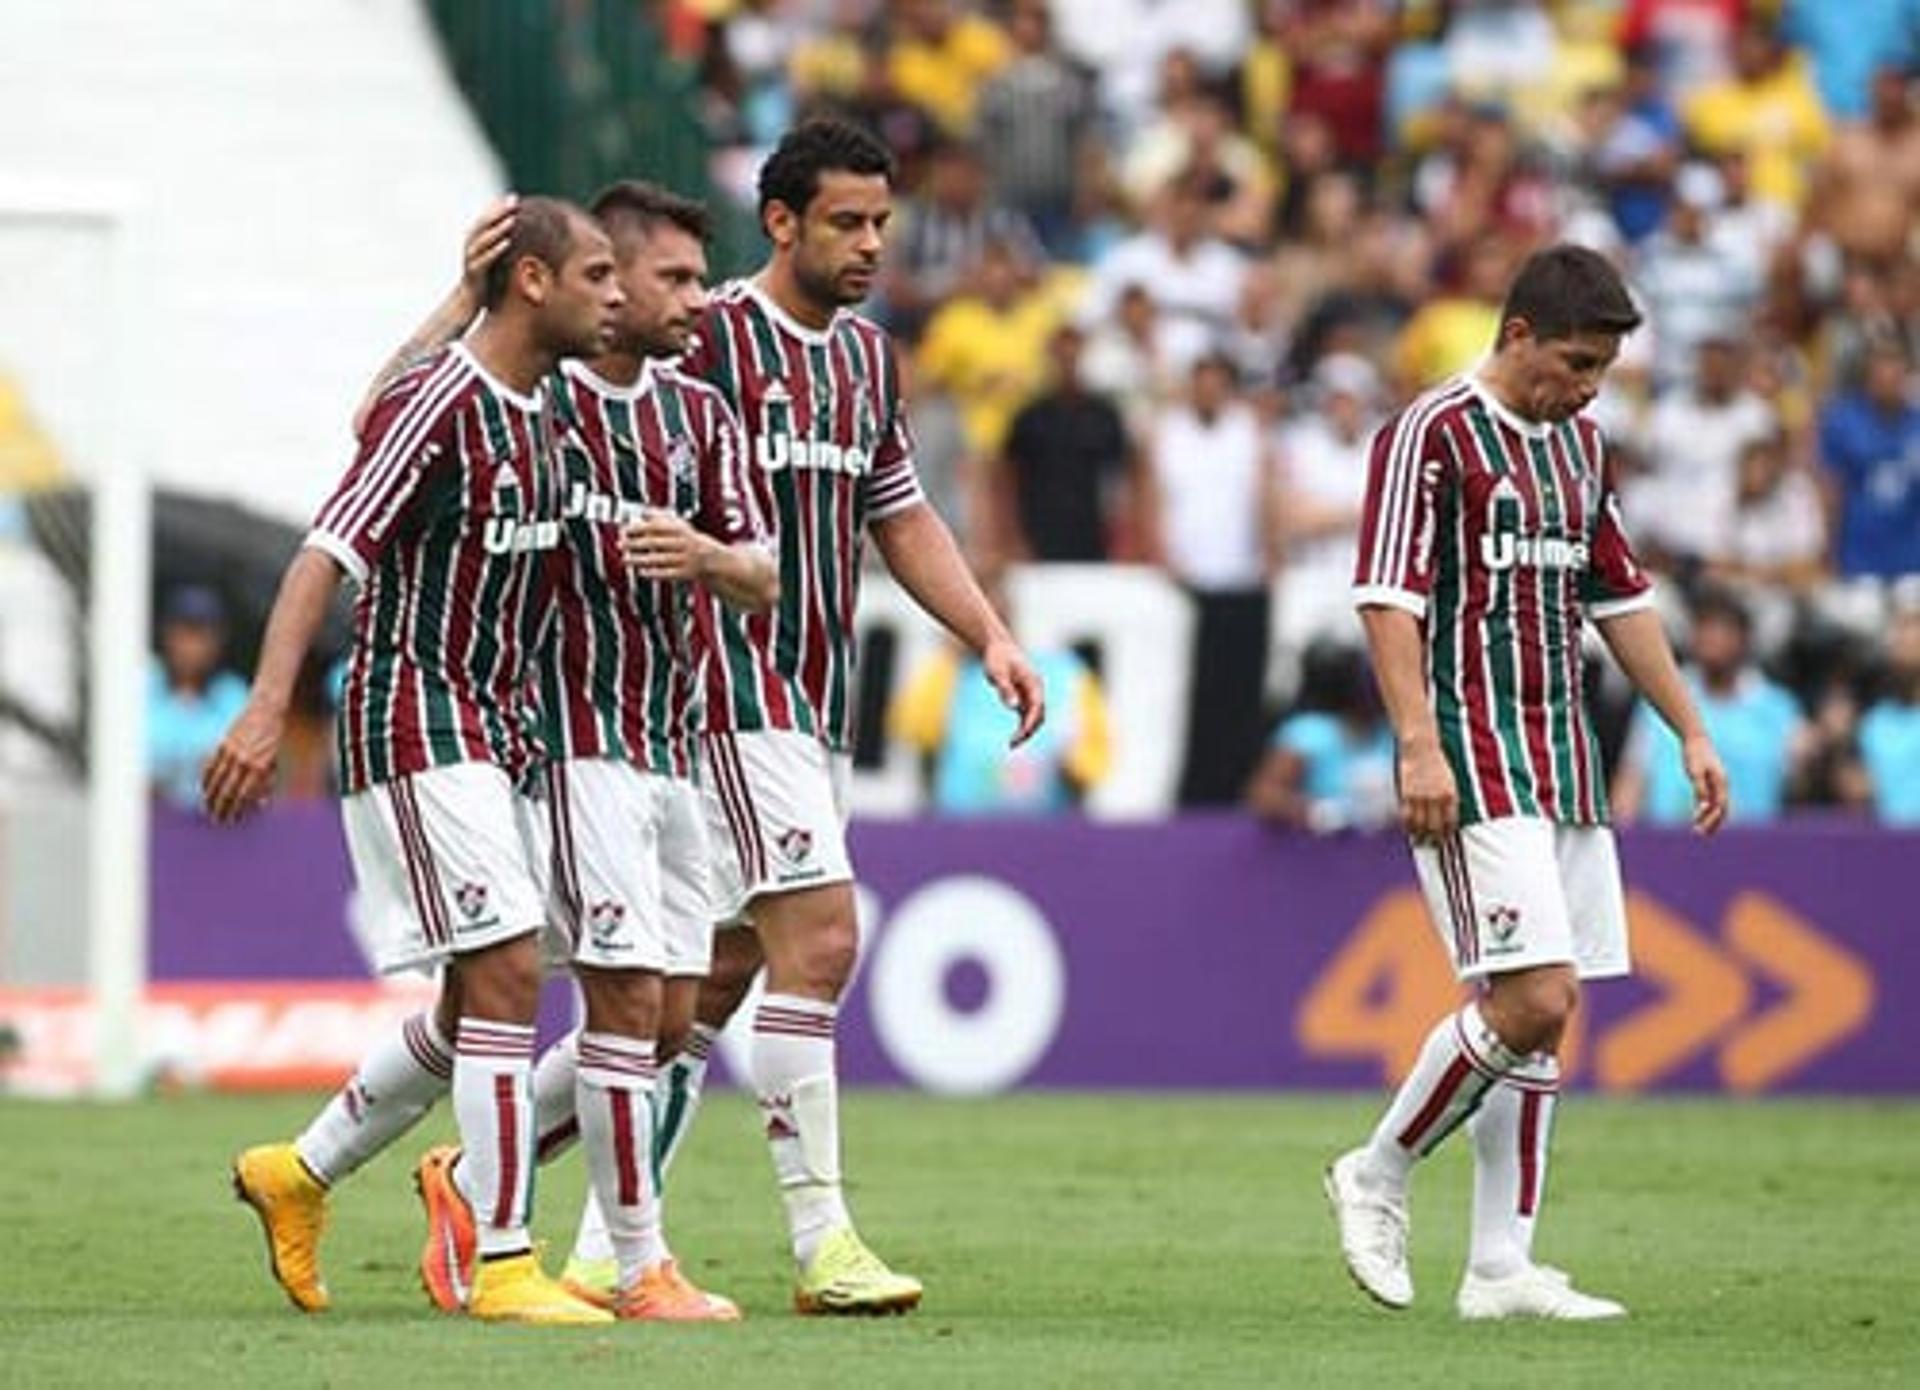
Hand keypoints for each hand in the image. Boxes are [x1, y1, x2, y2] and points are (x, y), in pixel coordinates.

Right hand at [201, 700, 284, 824]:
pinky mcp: (222, 744)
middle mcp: (245, 761)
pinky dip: (206, 779)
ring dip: (211, 797)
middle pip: (229, 791)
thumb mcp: (275, 763)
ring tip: (208, 809)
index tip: (233, 820)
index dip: (238, 810)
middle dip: (222, 808)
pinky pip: (211, 766)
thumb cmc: (272, 741)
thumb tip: (259, 805)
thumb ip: (267, 784)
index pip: (245, 795)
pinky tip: (204, 790)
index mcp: (261, 767)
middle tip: (217, 820)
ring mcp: (232, 752)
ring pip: (217, 780)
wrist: (265, 711)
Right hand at [460, 194, 518, 306]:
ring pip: (483, 240)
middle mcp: (470, 246)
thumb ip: (496, 245)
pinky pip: (485, 259)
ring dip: (498, 228)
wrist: (467, 301)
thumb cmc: (482, 278)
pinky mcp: (474, 273)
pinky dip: (496, 249)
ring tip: (512, 219)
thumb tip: (514, 233)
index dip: (498, 207)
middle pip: (483, 224)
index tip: (514, 197)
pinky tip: (507, 242)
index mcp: (473, 240)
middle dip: (498, 212)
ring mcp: (471, 259)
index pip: (485, 219)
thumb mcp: (489, 258)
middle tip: (514, 202)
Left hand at [620, 511, 710, 580]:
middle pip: (655, 542)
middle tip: (620, 544)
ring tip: (625, 559)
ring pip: (659, 559)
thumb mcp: (678, 525)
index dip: (639, 528)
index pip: (656, 526)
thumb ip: (660, 517)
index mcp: (680, 529)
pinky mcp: (686, 573)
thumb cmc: (688, 540)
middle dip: (636, 543)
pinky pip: (667, 573)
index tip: (624, 530)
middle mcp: (683, 543)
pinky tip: (640, 571)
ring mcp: (685, 559)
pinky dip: (653, 573)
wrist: (711, 559)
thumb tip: (642, 512)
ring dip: (640, 560)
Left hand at [982, 637, 1045, 746]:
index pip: (1037, 706)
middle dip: (1029, 731)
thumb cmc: (997, 658)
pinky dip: (1022, 728)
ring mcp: (1031, 694)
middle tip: (1013, 744)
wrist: (997, 648)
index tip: (1021, 734)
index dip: (1031, 721)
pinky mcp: (1024, 698)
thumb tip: (1013, 706)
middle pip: (1039, 715)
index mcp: (1034, 683)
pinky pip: (1026, 717)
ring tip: (1012, 745)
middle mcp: (1036, 690)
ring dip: (1026, 732)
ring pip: (1034, 718)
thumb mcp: (998, 672)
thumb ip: (1005, 689)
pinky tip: (1013, 739)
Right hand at [1397, 737, 1457, 843]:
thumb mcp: (1448, 779)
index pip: (1450, 821)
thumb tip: (1444, 816)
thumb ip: (1447, 797)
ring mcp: (1420, 797)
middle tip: (1433, 845)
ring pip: (1420, 824)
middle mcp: (1436, 798)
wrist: (1421, 746)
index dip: (1447, 833)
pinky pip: (1407, 815)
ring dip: (1420, 835)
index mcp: (1450, 794)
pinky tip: (1409, 830)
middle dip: (1434, 838)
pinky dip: (1408, 825)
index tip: (1445, 839)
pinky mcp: (1407, 794)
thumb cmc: (1436, 761)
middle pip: (1435, 826)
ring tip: (1420, 841)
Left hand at [1682, 731, 1729, 835]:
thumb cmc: (1694, 754)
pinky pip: (1709, 799)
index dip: (1712, 819)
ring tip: (1698, 830)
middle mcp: (1722, 784)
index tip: (1700, 828)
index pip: (1720, 806)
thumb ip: (1700, 789)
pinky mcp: (1709, 781)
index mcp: (1721, 782)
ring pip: (1716, 806)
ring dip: (1709, 818)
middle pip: (1721, 809)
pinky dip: (1704, 809)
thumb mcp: (1694, 771)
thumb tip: (1703, 807)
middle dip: (1713, 823)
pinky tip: (1696, 817)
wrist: (1695, 739)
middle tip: (1700, 834)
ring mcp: (1716, 783)